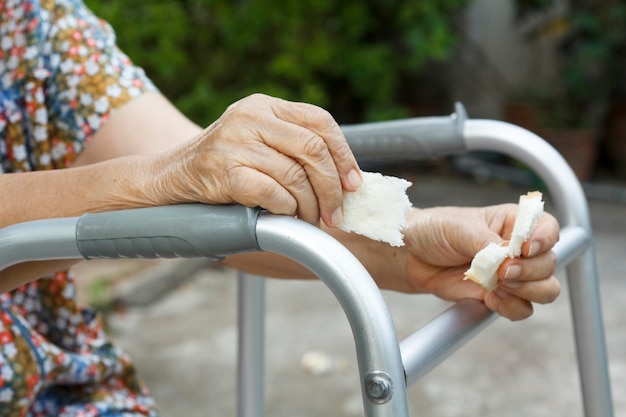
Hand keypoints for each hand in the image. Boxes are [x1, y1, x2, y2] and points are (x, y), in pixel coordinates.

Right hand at [147, 93, 361, 226]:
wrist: (172, 176)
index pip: (320, 121)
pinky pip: (273, 193)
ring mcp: (235, 142)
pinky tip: (285, 215)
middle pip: (313, 148)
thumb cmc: (226, 165)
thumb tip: (346, 180)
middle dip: (332, 187)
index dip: (344, 154)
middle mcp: (251, 117)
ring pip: (295, 175)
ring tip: (312, 221)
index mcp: (265, 106)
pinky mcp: (224, 171)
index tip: (354, 184)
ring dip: (310, 206)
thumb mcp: (258, 141)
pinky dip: (286, 209)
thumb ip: (294, 147)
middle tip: (336, 214)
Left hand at [402, 204, 559, 320]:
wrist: (410, 256)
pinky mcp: (498, 296)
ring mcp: (511, 275)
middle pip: (549, 264)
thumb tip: (507, 260)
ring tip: (497, 284)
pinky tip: (490, 298)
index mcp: (513, 222)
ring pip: (545, 289)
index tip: (524, 249)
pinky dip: (511, 307)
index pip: (547, 229)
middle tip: (502, 271)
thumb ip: (486, 243)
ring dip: (527, 291)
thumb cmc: (434, 231)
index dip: (543, 240)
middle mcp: (518, 249)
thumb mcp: (459, 228)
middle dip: (530, 271)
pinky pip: (521, 309)